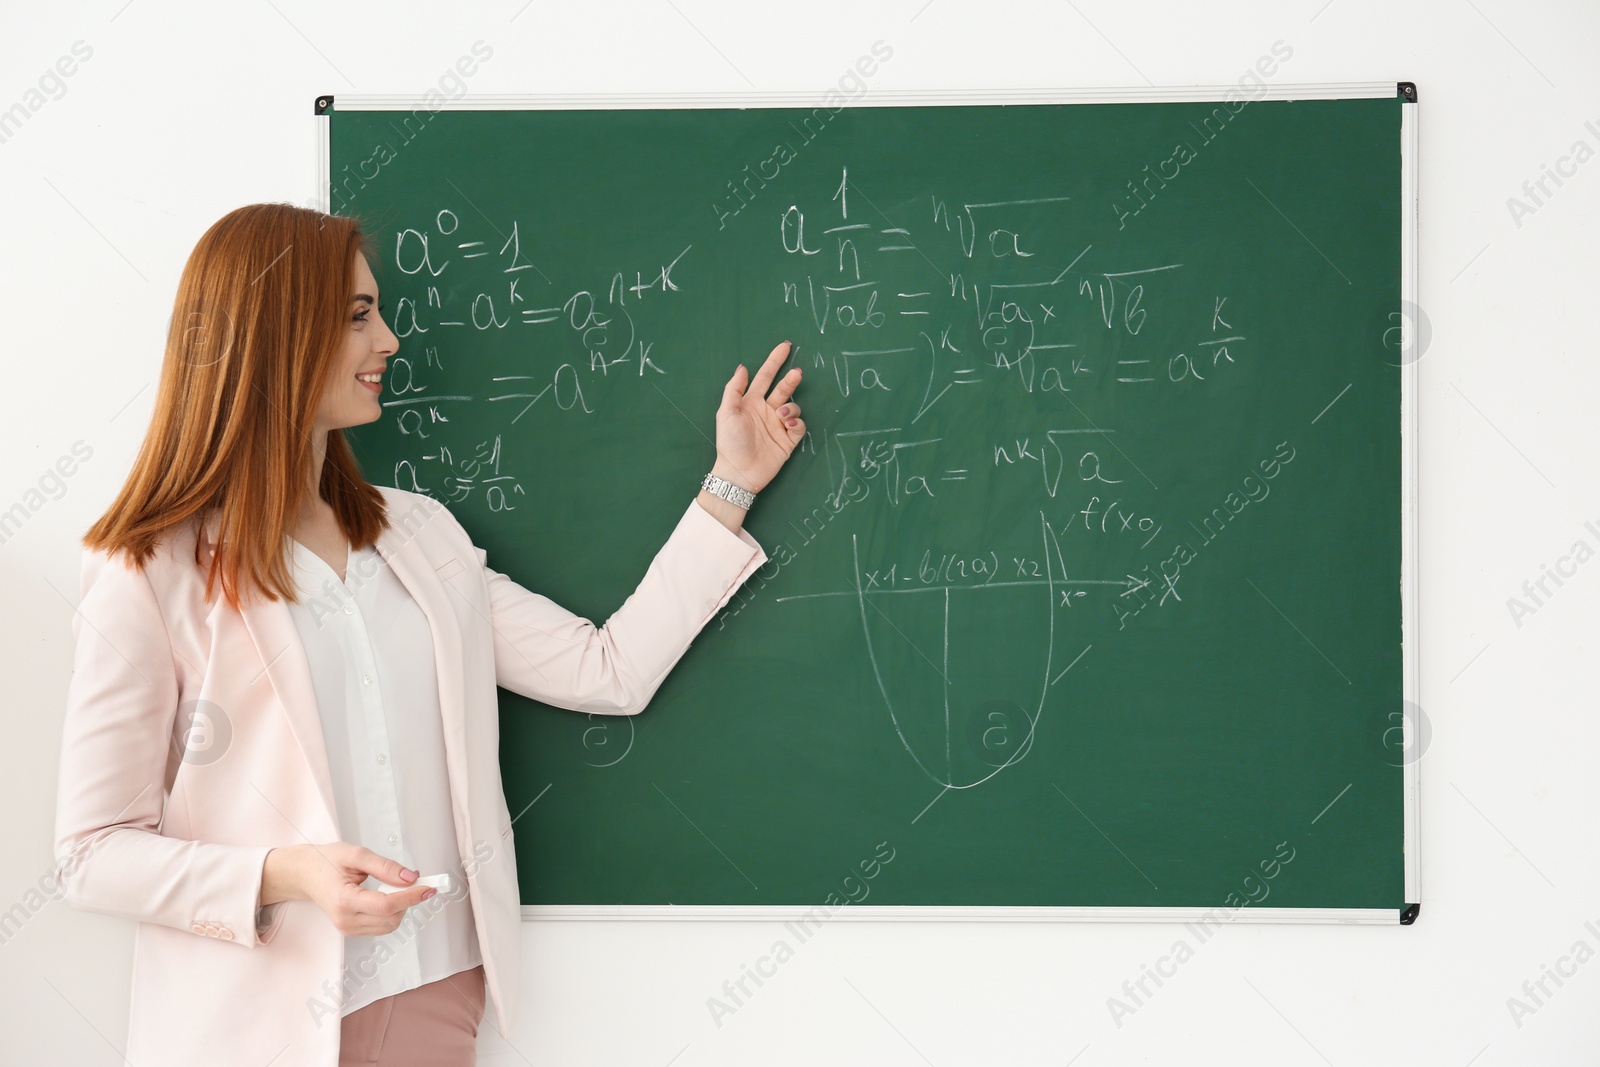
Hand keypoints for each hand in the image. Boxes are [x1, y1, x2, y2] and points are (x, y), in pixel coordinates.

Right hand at [260, 843, 435, 936]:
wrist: (304, 874)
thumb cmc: (326, 861)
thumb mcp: (355, 854)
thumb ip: (384, 866)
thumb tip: (411, 877)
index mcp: (343, 900)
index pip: (386, 906)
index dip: (411, 896)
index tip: (429, 887)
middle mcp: (345, 920)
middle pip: (391, 918)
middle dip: (408, 900)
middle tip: (414, 879)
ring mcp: (347, 928)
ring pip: (389, 925)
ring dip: (402, 906)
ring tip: (394, 885)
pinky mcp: (351, 930)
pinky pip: (382, 926)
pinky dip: (392, 911)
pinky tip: (387, 895)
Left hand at [712, 341, 804, 494]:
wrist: (740, 472)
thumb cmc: (730, 442)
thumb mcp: (727, 412)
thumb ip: (734, 389)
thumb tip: (743, 367)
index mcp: (751, 402)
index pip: (765, 377)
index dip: (774, 361)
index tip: (785, 346)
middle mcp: (766, 411)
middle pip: (783, 388)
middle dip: (790, 379)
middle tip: (797, 373)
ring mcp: (778, 425)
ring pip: (793, 406)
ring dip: (791, 406)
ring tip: (782, 415)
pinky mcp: (788, 440)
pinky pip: (799, 425)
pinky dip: (797, 422)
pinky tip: (788, 426)